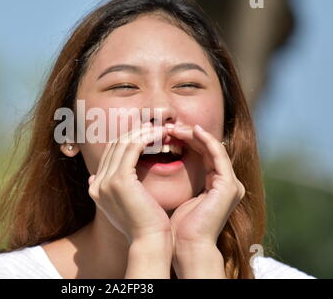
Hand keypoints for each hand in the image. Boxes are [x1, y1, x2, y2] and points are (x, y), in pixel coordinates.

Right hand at [88, 123, 171, 243]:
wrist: (148, 241)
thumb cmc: (143, 225)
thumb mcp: (120, 204)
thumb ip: (108, 190)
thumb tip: (93, 178)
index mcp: (96, 188)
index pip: (110, 155)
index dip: (127, 141)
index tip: (145, 134)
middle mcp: (97, 183)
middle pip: (114, 146)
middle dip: (134, 133)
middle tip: (153, 127)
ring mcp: (106, 181)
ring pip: (123, 143)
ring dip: (143, 133)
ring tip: (160, 129)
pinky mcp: (120, 180)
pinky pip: (132, 148)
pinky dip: (146, 138)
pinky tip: (159, 135)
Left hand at [167, 124, 245, 276]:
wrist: (186, 246)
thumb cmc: (176, 226)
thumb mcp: (174, 195)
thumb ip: (173, 179)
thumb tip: (144, 166)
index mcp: (215, 185)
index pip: (201, 153)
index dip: (184, 140)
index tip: (163, 134)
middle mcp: (226, 182)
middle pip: (207, 148)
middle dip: (187, 135)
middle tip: (167, 127)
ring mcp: (230, 184)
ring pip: (212, 147)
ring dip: (193, 134)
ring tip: (174, 127)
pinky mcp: (228, 185)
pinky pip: (218, 154)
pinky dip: (205, 140)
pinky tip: (191, 131)